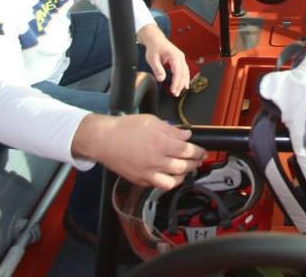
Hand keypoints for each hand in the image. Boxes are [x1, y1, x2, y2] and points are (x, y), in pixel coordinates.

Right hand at [73, 114, 205, 190]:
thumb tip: (186, 135)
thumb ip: (171, 130)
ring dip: (184, 175)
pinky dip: (168, 182)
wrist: (104, 140)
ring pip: (174, 181)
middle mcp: (156, 161)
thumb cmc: (125, 128)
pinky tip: (171, 175)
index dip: (198, 151)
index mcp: (161, 143)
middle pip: (184, 166)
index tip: (202, 150)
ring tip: (187, 169)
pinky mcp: (140, 180)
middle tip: (198, 159)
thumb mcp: (152, 121)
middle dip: (195, 163)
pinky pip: (159, 186)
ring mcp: (148, 173)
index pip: (187, 151)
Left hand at [137, 23, 189, 95]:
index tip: (173, 90)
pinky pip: (184, 70)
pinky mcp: (180, 60)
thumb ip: (157, 68)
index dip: (176, 82)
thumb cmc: (154, 47)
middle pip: (183, 73)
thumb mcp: (152, 58)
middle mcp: (180, 57)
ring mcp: (181, 58)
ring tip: (179, 92)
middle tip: (175, 94)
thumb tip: (161, 79)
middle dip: (180, 84)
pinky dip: (184, 78)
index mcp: (174, 55)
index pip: (178, 71)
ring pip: (186, 72)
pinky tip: (184, 85)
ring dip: (183, 83)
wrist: (156, 39)